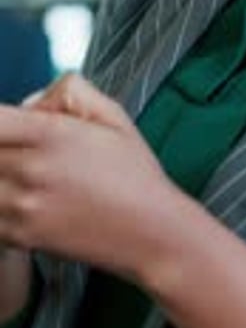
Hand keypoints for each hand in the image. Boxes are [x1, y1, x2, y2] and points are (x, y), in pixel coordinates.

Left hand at [0, 75, 177, 283]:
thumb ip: (69, 91)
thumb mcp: (112, 115)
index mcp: (51, 135)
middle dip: (4, 142)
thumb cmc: (134, 174)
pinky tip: (28, 197)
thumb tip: (31, 101)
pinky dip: (2, 200)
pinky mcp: (18, 235)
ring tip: (29, 172)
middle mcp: (30, 170)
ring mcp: (21, 206)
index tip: (8, 122)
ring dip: (2, 172)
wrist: (149, 232)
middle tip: (26, 144)